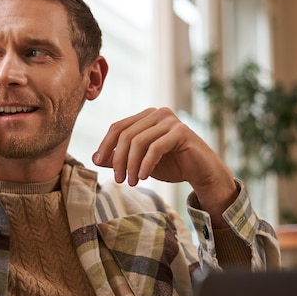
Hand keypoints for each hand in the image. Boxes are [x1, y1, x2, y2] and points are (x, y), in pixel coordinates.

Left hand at [92, 107, 237, 220]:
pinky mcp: (181, 131)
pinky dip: (146, 164)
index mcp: (145, 116)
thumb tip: (95, 158)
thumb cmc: (171, 165)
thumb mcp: (140, 162)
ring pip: (138, 141)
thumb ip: (120, 158)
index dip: (105, 145)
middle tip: (118, 180)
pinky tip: (144, 177)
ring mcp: (170, 120)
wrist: (201, 173)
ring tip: (132, 182)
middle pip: (126, 134)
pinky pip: (155, 148)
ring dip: (131, 165)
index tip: (97, 163)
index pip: (117, 127)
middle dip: (118, 159)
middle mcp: (157, 113)